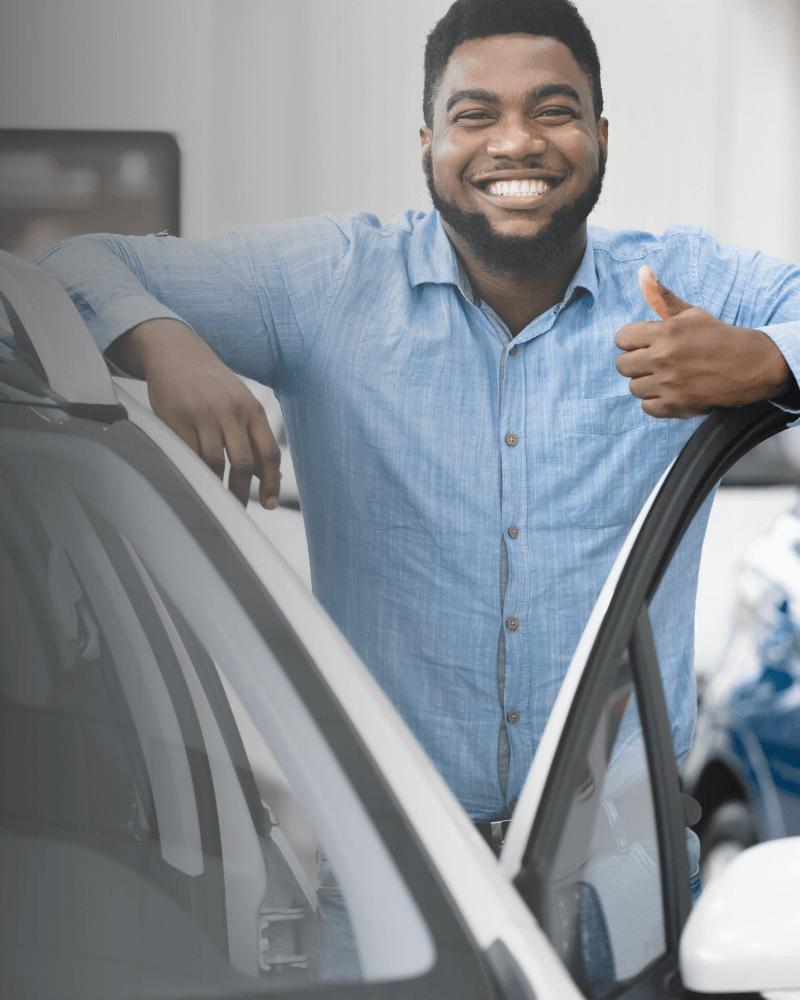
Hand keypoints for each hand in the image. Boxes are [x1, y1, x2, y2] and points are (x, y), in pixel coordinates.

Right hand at [109, 319, 280, 507]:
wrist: (176, 351)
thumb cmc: (211, 383)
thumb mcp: (241, 404)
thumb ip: (255, 438)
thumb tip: (271, 475)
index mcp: (253, 409)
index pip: (269, 453)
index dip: (272, 483)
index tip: (269, 503)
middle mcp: (232, 411)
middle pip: (244, 463)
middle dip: (243, 492)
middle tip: (239, 509)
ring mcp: (205, 415)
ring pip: (216, 463)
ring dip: (218, 487)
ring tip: (218, 499)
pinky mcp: (178, 419)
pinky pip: (189, 455)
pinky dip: (196, 473)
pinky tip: (198, 481)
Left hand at [614, 266, 791, 417]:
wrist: (747, 365)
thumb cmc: (715, 337)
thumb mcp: (691, 313)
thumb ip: (663, 299)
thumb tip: (644, 273)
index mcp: (664, 332)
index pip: (621, 339)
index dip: (631, 342)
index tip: (644, 344)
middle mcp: (663, 358)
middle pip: (622, 365)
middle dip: (635, 363)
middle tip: (654, 362)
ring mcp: (669, 383)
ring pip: (633, 387)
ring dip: (646, 383)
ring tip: (665, 377)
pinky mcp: (676, 404)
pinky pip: (646, 407)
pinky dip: (656, 401)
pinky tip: (671, 391)